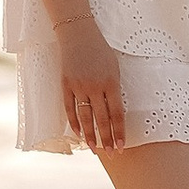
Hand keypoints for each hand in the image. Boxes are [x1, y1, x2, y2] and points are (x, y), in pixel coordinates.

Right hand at [56, 14, 126, 153]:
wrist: (78, 34)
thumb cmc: (101, 50)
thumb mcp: (115, 67)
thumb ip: (115, 89)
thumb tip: (116, 114)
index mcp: (111, 82)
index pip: (116, 114)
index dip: (119, 132)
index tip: (122, 146)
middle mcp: (95, 86)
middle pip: (102, 119)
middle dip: (107, 139)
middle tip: (111, 154)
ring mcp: (79, 86)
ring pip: (85, 118)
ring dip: (90, 136)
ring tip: (94, 149)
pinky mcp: (66, 85)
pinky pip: (69, 109)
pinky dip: (74, 123)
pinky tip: (79, 135)